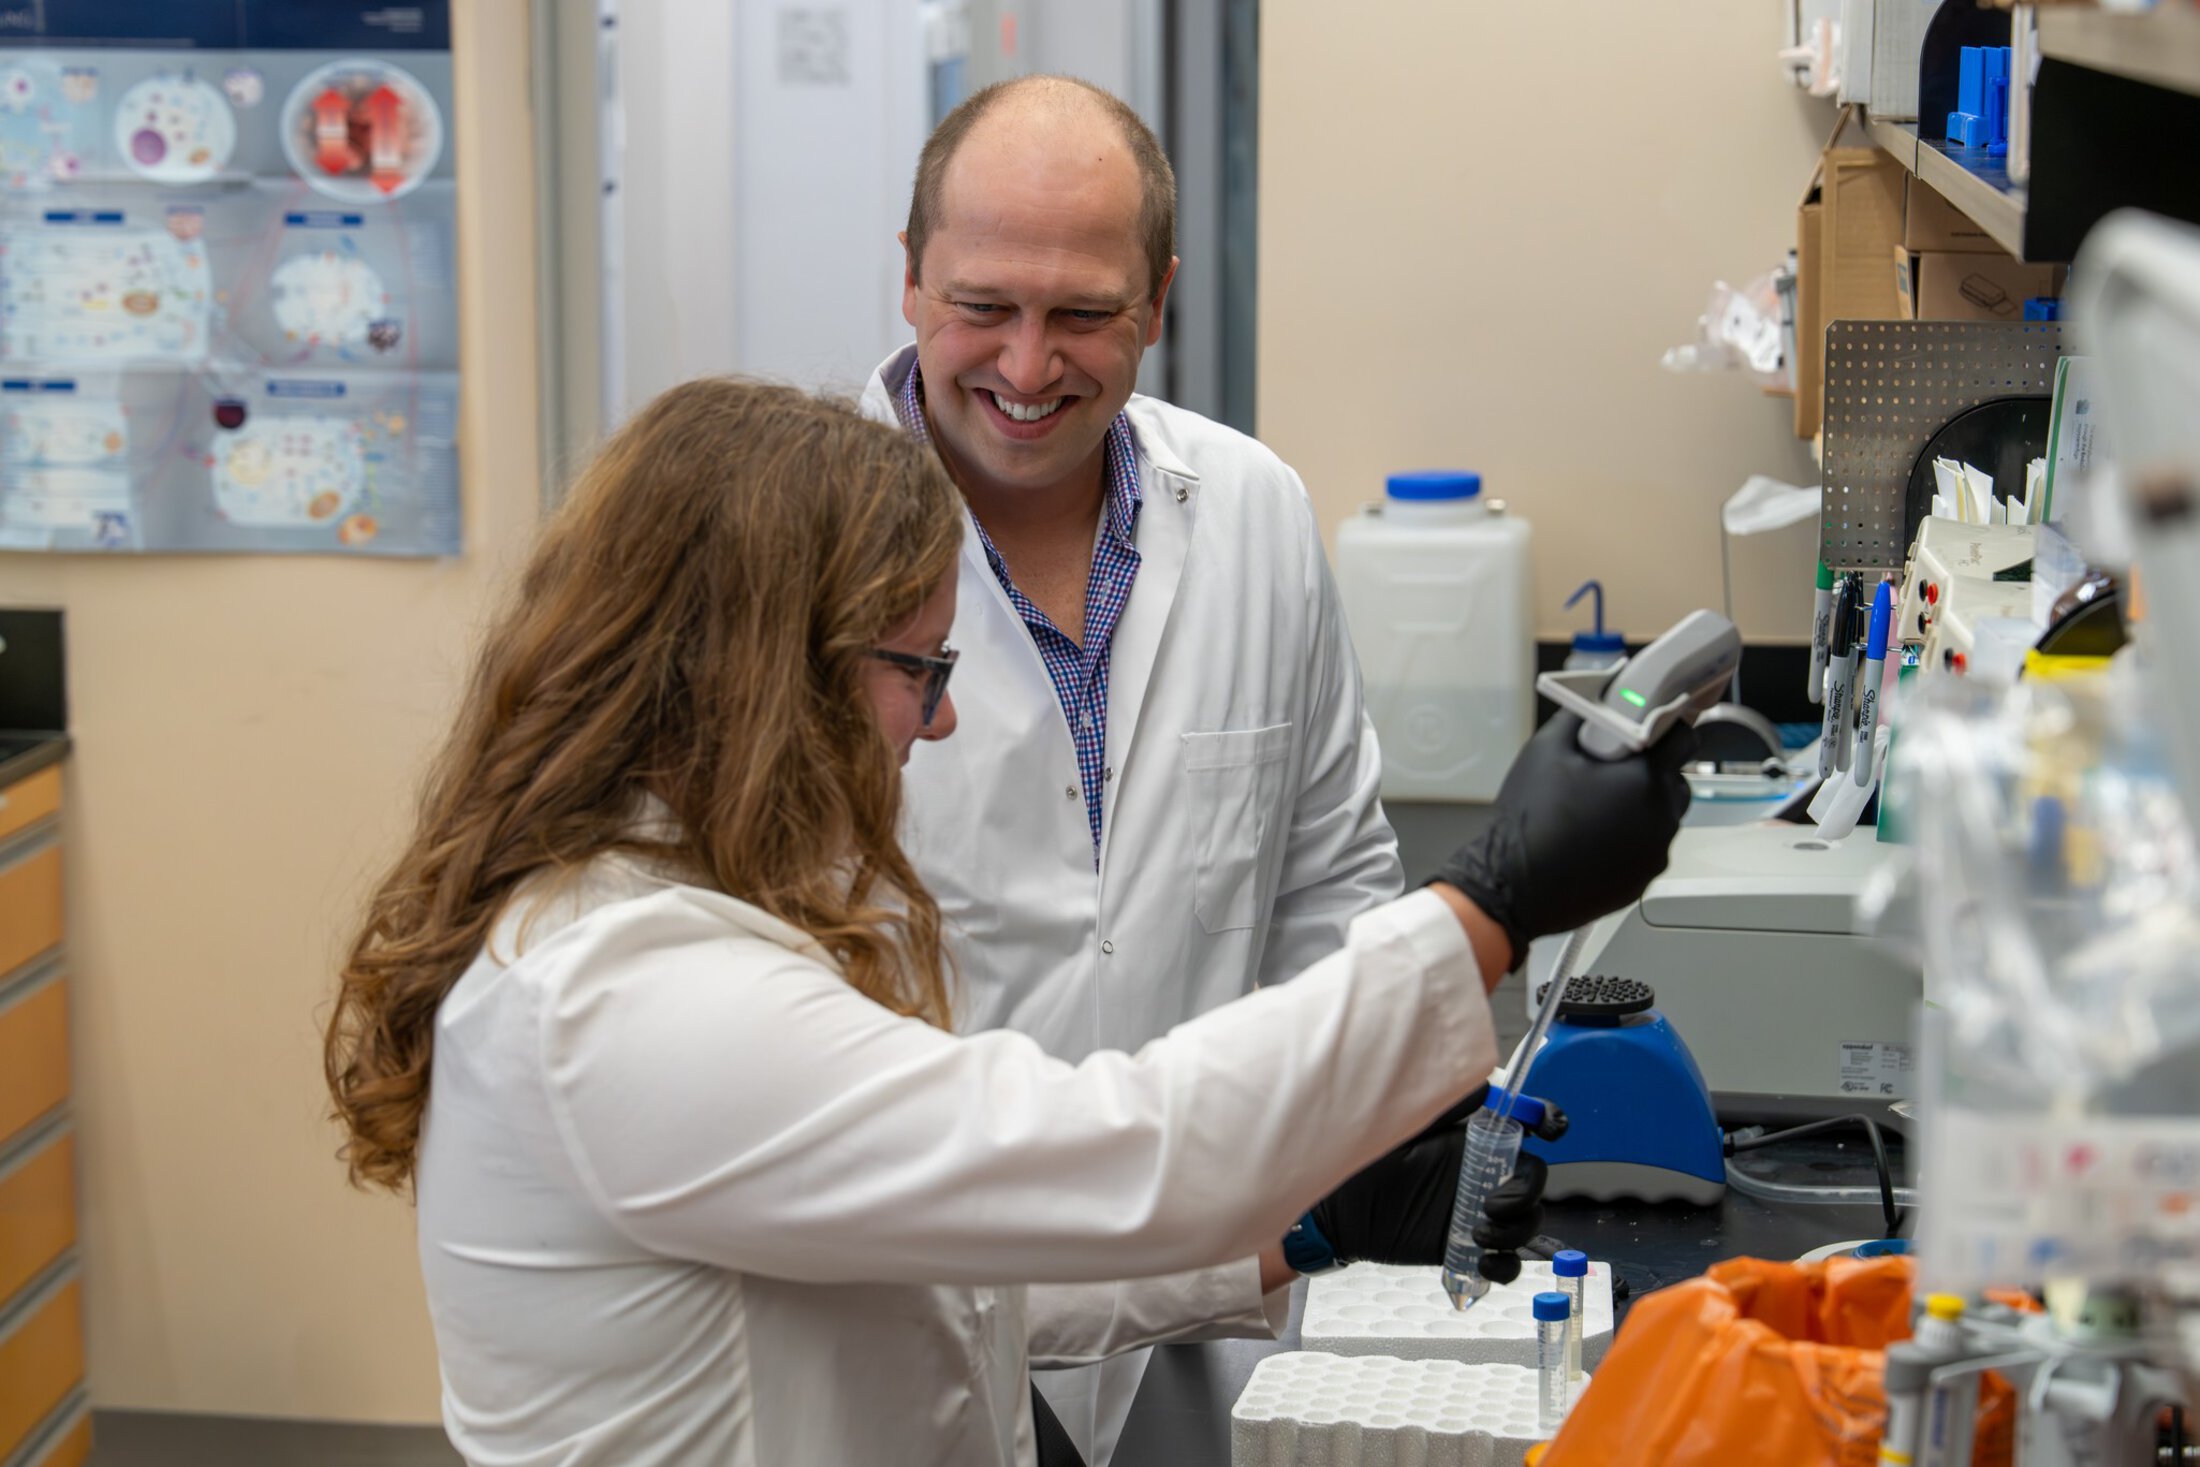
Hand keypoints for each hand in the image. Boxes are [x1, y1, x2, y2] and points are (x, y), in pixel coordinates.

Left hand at [1305, 1087, 1555, 1280]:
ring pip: (1526, 1222)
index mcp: (1471, 1140)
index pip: (1525, 1126)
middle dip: (1528, 1193)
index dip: (1548, 1122)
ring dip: (1516, 1231)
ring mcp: (1475, 1211)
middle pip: (1534, 1180)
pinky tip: (1482, 1260)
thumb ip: (1439, 1107)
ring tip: (1477, 1233)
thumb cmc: (1361, 1160)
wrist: (1336, 1210)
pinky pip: (1504, 1261)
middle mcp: (1480, 1174)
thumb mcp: (1399, 1126)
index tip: (1548, 1130)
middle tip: (1493, 1204)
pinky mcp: (1463, 1247)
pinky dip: (1504, 1265)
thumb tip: (1482, 1086)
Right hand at [1432, 712, 1696, 962]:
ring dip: (1640, 809)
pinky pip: (1647, 850)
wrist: (1512, 884)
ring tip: (1596, 812)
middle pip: (1674, 781)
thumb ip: (1579, 719)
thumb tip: (1594, 707)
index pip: (1682, 739)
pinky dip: (1629, 842)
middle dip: (1649, 773)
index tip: (1646, 732)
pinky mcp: (1643, 880)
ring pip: (1662, 818)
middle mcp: (1661, 818)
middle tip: (1609, 774)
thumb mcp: (1545, 750)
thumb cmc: (1529, 822)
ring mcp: (1655, 854)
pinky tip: (1593, 841)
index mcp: (1644, 780)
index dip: (1663, 729)